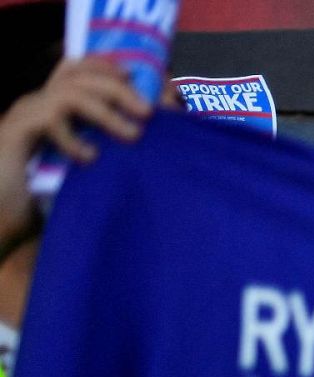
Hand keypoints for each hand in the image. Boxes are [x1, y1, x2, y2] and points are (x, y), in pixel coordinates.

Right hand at [0, 57, 152, 243]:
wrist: (1, 220)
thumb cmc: (40, 198)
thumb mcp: (79, 168)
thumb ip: (101, 148)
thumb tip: (140, 137)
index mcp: (49, 107)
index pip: (74, 70)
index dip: (104, 66)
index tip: (135, 78)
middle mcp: (34, 105)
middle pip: (77, 75)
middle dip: (117, 88)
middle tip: (147, 112)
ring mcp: (23, 116)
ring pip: (70, 94)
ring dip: (107, 112)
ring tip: (132, 135)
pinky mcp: (14, 133)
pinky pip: (50, 119)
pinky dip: (75, 137)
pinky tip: (89, 158)